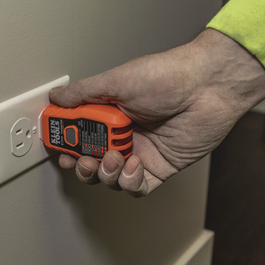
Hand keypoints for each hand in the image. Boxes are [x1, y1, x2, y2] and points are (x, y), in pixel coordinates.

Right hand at [49, 29, 264, 196]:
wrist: (208, 86)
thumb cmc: (165, 77)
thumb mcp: (117, 81)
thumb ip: (83, 92)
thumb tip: (56, 96)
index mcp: (109, 114)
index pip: (79, 135)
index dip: (66, 144)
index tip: (58, 148)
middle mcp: (123, 135)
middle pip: (92, 161)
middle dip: (82, 166)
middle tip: (82, 160)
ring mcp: (140, 153)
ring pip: (111, 178)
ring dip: (106, 174)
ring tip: (113, 158)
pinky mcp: (159, 168)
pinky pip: (137, 187)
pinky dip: (130, 181)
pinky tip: (133, 165)